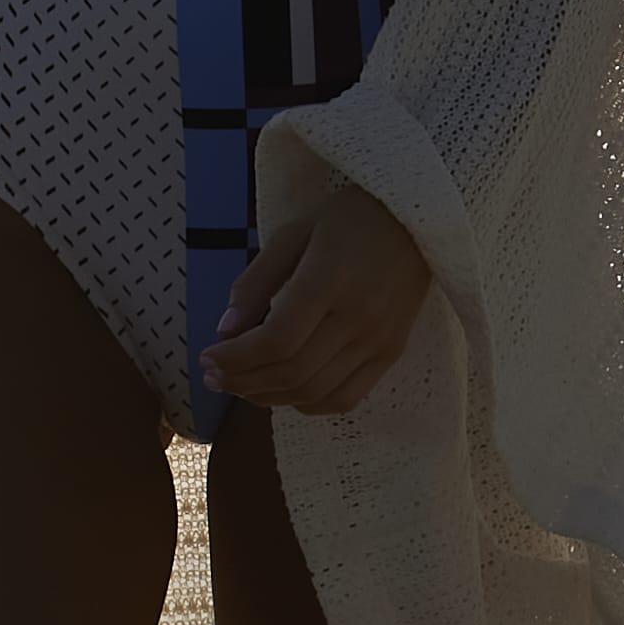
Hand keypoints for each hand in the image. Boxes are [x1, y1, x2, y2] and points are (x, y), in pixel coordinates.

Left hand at [200, 195, 434, 416]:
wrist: (417, 222)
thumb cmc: (348, 220)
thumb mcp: (292, 234)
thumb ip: (255, 282)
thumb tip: (224, 332)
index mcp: (329, 281)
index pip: (275, 341)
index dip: (235, 359)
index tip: (206, 357)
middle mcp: (359, 317)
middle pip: (291, 371)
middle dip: (242, 381)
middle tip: (213, 377)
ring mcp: (379, 340)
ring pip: (314, 391)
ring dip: (268, 397)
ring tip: (240, 386)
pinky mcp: (392, 352)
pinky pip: (347, 397)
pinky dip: (309, 404)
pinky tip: (283, 393)